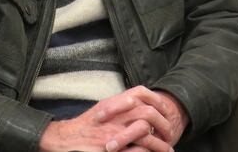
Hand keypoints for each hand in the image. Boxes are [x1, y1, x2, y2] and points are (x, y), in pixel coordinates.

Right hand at [38, 86, 173, 151]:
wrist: (68, 139)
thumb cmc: (86, 125)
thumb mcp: (102, 107)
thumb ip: (120, 103)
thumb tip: (139, 102)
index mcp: (113, 102)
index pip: (140, 92)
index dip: (156, 100)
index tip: (165, 110)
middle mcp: (115, 116)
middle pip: (148, 112)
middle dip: (164, 123)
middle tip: (170, 132)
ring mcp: (114, 133)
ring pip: (146, 133)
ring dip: (160, 143)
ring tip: (168, 149)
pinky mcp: (114, 148)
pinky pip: (138, 150)